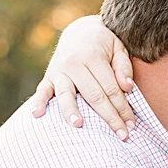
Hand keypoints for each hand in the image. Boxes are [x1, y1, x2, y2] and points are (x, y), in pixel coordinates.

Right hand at [29, 15, 136, 138]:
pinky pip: (42, 90)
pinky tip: (36, 115)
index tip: (131, 125)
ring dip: (71, 110)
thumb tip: (127, 87)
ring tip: (78, 125)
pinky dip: (38, 102)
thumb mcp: (119, 48)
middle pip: (93, 95)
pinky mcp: (49, 76)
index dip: (123, 108)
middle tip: (122, 136)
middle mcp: (74, 63)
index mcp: (94, 57)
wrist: (80, 32)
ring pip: (66, 94)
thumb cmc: (105, 45)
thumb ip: (124, 66)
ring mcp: (59, 70)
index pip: (111, 88)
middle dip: (109, 117)